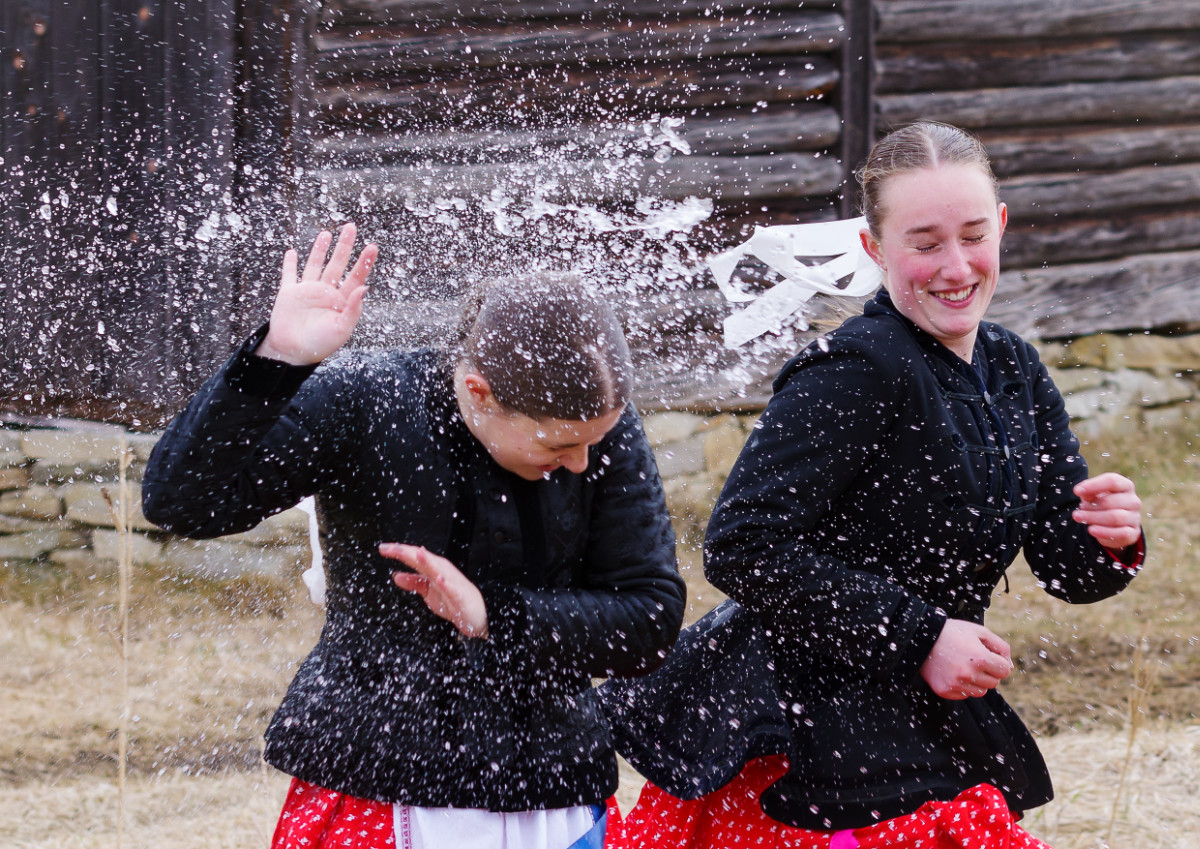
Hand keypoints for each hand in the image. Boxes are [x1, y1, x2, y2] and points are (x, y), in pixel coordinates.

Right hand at [256, 223, 377, 365]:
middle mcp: (326, 293)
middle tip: (351, 227)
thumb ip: (353, 308)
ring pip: (315, 264)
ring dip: (320, 249)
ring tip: (327, 233)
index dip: (364, 262)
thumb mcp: (342, 329)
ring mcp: (307, 292)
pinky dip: (290, 264)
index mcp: (341, 302)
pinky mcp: (289, 294)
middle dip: (344, 246)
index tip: (372, 247)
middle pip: (337, 264)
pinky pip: (289, 275)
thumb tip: (365, 287)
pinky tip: (292, 252)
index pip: (355, 277)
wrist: (292, 353)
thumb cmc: (320, 345)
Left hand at [381, 543, 488, 638]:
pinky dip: (446, 583)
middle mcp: (442, 571)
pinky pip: (452, 590)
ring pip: (438, 570)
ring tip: (416, 553)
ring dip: (429, 561)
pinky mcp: (460, 596)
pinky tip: (439, 579)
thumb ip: (413, 582)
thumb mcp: (428, 591)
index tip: (383, 548)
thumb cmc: (452, 600)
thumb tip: (395, 575)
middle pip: (423, 559)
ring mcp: (451, 583)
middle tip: (391, 548)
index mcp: (434, 569)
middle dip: (408, 553)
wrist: (475, 616)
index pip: (414, 557)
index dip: (399, 552)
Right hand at [920, 619, 1012, 699]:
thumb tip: (1010, 667)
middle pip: (994, 683)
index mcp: (980, 658)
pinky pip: (964, 695)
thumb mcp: (979, 631)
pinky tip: (953, 672)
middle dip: (988, 672)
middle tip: (974, 660)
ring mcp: (955, 684)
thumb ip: (1001, 647)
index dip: (998, 662)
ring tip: (964, 666)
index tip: (987, 655)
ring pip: (980, 691)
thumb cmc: (953, 632)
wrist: (921, 637)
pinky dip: (962, 686)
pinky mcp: (945, 690)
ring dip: (977, 681)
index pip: (1004, 670)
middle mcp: (968, 673)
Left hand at [1073, 472, 1141, 553]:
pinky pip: (1122, 533)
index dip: (1094, 485)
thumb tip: (1080, 491)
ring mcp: (1135, 517)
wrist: (1113, 524)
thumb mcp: (1093, 495)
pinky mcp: (1133, 532)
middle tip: (1078, 510)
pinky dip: (1104, 532)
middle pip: (1110, 501)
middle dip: (1090, 506)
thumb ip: (1088, 492)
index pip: (1112, 481)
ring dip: (1093, 518)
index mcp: (1125, 486)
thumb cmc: (1101, 503)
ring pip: (1115, 518)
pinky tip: (1091, 529)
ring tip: (1079, 518)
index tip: (1077, 491)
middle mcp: (1133, 501)